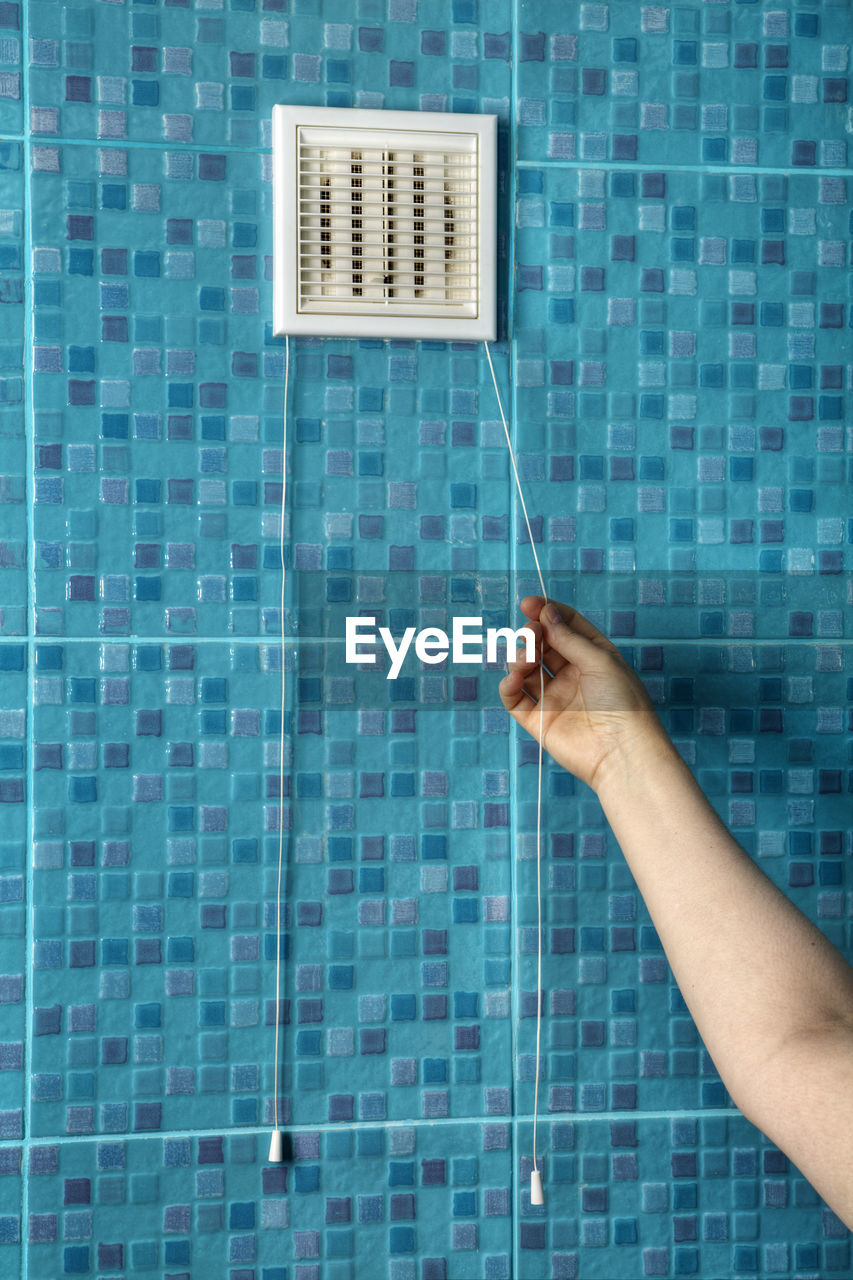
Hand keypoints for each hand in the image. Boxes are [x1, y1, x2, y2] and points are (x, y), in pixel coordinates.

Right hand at [499, 596, 672, 792]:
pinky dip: (509, 685)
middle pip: (543, 645)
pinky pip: (515, 698)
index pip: (566, 626)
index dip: (547, 612)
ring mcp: (555, 697)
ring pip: (526, 669)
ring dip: (520, 657)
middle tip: (530, 632)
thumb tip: (546, 612)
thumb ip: (569, 637)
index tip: (529, 604)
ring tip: (526, 660)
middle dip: (532, 634)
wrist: (623, 752)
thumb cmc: (624, 704)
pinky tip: (514, 679)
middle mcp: (573, 675)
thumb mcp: (600, 660)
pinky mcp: (539, 720)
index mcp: (593, 657)